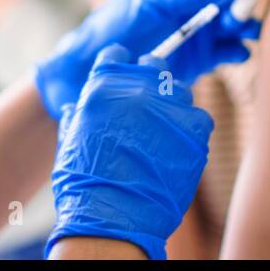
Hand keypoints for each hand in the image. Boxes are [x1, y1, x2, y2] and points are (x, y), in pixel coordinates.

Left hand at [35, 0, 262, 120]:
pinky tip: (236, 54)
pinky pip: (227, 49)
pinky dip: (237, 50)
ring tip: (241, 35)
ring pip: (235, 21)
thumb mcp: (148, 4)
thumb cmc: (111, 30)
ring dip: (245, 26)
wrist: (88, 71)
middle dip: (245, 3)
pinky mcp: (198, 56)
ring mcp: (196, 29)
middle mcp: (191, 1)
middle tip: (243, 19)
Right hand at [47, 45, 212, 259]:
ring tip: (163, 135)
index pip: (117, 54)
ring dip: (173, 107)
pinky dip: (191, 131)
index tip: (124, 81)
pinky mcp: (194, 128)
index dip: (121, 66)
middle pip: (154, 65)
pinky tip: (178, 150)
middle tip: (148, 107)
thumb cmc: (84, 183)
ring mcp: (168, 105)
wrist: (112, 216)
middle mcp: (138, 87)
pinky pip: (199, 118)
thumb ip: (78, 115)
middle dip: (151, 81)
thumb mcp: (70, 140)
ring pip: (180, 90)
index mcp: (103, 84)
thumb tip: (76, 108)